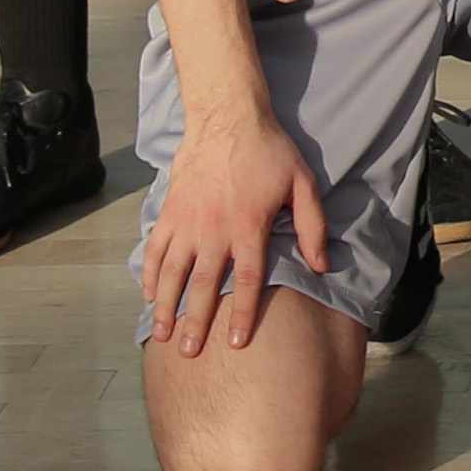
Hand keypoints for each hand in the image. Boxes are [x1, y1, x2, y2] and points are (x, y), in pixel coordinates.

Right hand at [134, 107, 323, 357]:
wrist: (227, 117)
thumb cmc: (269, 151)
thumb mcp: (302, 183)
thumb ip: (313, 226)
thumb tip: (321, 265)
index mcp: (248, 226)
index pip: (247, 280)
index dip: (243, 313)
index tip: (236, 343)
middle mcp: (214, 230)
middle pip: (204, 285)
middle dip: (196, 322)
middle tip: (189, 352)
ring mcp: (187, 221)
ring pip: (173, 273)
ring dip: (166, 306)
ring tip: (162, 334)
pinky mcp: (170, 211)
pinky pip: (156, 249)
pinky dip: (150, 274)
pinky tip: (148, 295)